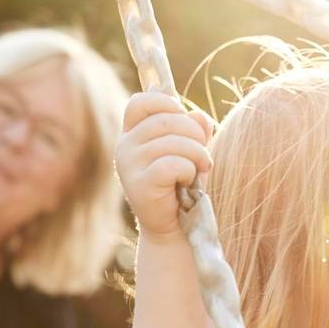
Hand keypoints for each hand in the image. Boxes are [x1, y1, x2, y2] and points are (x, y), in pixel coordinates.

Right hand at [114, 91, 213, 241]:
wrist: (174, 226)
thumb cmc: (182, 184)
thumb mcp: (190, 150)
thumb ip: (195, 128)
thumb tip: (199, 116)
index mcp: (132, 133)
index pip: (141, 101)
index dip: (168, 105)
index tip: (184, 121)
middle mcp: (125, 146)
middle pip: (165, 120)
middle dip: (195, 134)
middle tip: (203, 154)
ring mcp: (129, 165)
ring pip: (172, 142)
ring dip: (197, 154)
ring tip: (200, 169)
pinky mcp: (139, 185)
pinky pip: (172, 164)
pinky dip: (189, 171)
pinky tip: (188, 183)